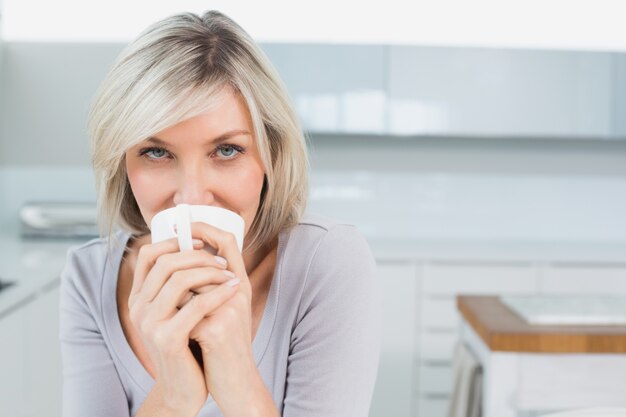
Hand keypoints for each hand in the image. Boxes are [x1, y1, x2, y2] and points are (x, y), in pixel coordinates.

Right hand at [128, 237, 240, 413]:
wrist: (183, 388)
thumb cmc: (186, 344)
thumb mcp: (177, 311)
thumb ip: (177, 285)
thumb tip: (195, 245)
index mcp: (138, 298)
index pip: (147, 255)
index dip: (174, 242)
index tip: (201, 242)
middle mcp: (137, 308)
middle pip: (165, 263)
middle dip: (199, 256)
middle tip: (222, 261)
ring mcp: (149, 324)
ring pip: (179, 280)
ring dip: (211, 272)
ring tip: (231, 276)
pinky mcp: (167, 339)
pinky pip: (195, 305)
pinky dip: (218, 292)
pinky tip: (234, 289)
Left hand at [187, 223, 258, 412]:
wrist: (235, 383)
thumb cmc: (224, 347)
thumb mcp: (222, 311)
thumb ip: (209, 287)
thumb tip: (180, 263)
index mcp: (239, 285)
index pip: (228, 241)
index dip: (205, 228)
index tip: (183, 225)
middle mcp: (238, 292)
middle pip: (204, 259)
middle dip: (180, 263)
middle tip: (161, 260)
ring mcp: (228, 310)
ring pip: (189, 283)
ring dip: (175, 295)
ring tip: (170, 309)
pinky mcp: (216, 330)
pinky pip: (184, 310)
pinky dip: (176, 318)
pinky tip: (178, 330)